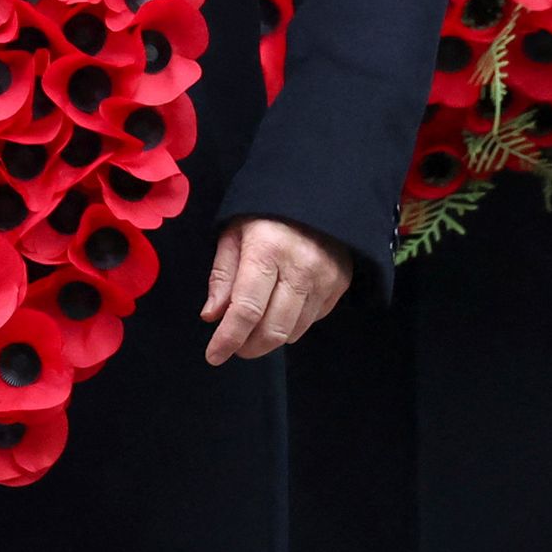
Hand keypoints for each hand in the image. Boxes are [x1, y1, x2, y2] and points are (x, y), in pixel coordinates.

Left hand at [201, 217, 350, 362]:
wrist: (318, 194)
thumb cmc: (266, 214)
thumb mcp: (234, 233)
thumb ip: (222, 275)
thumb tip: (212, 316)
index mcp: (266, 250)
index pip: (246, 309)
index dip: (228, 339)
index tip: (213, 356)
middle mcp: (300, 268)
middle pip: (272, 329)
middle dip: (247, 347)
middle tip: (234, 346)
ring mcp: (324, 279)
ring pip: (293, 332)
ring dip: (269, 340)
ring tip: (254, 329)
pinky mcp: (339, 285)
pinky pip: (311, 322)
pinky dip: (291, 326)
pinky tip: (280, 310)